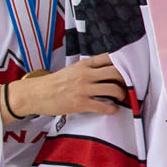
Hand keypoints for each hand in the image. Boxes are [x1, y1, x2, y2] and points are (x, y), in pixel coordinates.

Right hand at [4, 55, 126, 118]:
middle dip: (126, 80)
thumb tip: (110, 70)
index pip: (109, 58)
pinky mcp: (81, 103)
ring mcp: (83, 89)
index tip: (129, 69)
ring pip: (113, 89)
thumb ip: (90, 68)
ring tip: (121, 98)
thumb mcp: (73, 69)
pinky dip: (112, 109)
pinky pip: (104, 106)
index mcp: (84, 64)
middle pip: (116, 72)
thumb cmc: (56, 83)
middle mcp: (85, 74)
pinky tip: (112, 109)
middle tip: (128, 85)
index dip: (123, 63)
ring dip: (122, 94)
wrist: (36, 94)